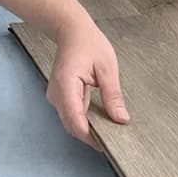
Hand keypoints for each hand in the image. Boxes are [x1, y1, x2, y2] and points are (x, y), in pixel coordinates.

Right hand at [47, 15, 128, 148]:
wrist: (72, 32)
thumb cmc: (89, 44)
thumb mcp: (107, 68)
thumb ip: (112, 95)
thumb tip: (120, 119)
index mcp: (66, 84)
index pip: (75, 120)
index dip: (90, 136)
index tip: (107, 145)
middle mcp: (56, 94)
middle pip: (72, 125)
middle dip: (91, 135)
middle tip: (114, 140)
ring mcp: (57, 96)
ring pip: (72, 122)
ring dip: (89, 129)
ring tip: (111, 131)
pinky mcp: (61, 97)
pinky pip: (73, 114)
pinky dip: (86, 120)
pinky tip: (102, 119)